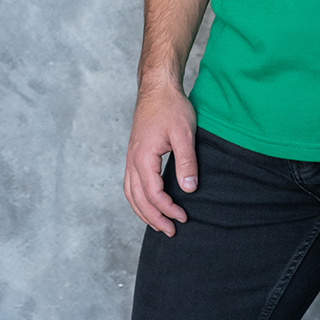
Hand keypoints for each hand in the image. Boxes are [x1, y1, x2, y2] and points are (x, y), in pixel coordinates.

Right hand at [123, 85, 198, 234]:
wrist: (157, 87)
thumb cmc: (171, 107)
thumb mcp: (184, 133)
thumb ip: (186, 162)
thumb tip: (189, 189)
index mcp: (143, 158)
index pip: (153, 195)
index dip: (168, 209)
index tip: (184, 217)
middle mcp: (132, 160)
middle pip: (138, 200)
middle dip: (154, 218)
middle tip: (171, 231)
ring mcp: (131, 158)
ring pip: (131, 194)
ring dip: (143, 212)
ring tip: (159, 225)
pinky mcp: (134, 154)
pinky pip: (131, 184)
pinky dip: (138, 200)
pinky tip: (149, 204)